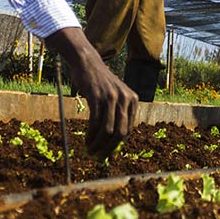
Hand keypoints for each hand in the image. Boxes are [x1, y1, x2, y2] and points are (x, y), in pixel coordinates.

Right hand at [44, 27, 137, 159]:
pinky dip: (90, 135)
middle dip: (109, 148)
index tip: (108, 153)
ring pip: (107, 130)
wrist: (87, 62)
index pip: (128, 130)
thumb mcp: (115, 95)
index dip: (118, 144)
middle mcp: (125, 98)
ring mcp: (111, 97)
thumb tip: (114, 142)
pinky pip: (95, 123)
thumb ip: (117, 114)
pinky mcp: (97, 97)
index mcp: (132, 99)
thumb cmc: (99, 82)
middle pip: (120, 133)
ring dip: (98, 144)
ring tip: (90, 150)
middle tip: (99, 156)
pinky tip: (86, 140)